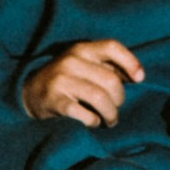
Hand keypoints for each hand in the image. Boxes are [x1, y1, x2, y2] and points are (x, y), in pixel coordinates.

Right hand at [22, 38, 140, 128]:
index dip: (131, 62)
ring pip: (101, 99)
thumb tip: (136, 76)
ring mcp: (61, 81)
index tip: (140, 79)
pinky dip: (94, 122)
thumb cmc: (66, 80)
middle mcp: (71, 61)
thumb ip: (106, 66)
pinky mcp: (55, 101)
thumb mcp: (83, 64)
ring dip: (111, 114)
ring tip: (109, 120)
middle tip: (116, 109)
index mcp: (81, 49)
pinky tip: (92, 122)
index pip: (112, 47)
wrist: (29, 92)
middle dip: (119, 100)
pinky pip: (85, 115)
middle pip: (111, 80)